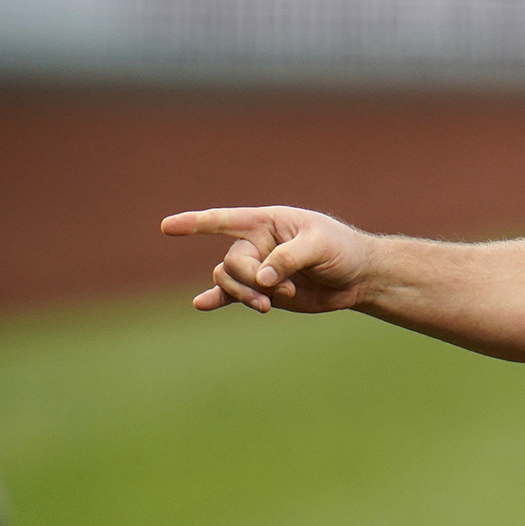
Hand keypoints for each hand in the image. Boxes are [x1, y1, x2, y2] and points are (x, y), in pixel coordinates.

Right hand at [159, 206, 375, 314]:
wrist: (358, 277)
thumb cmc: (342, 250)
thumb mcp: (320, 246)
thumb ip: (289, 258)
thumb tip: (262, 278)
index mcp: (268, 222)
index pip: (225, 220)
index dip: (196, 223)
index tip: (167, 227)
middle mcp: (257, 243)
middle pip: (231, 262)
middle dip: (250, 280)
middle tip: (281, 290)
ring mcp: (258, 268)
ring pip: (228, 280)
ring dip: (244, 295)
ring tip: (268, 305)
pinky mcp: (262, 290)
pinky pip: (230, 294)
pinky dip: (216, 299)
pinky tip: (201, 304)